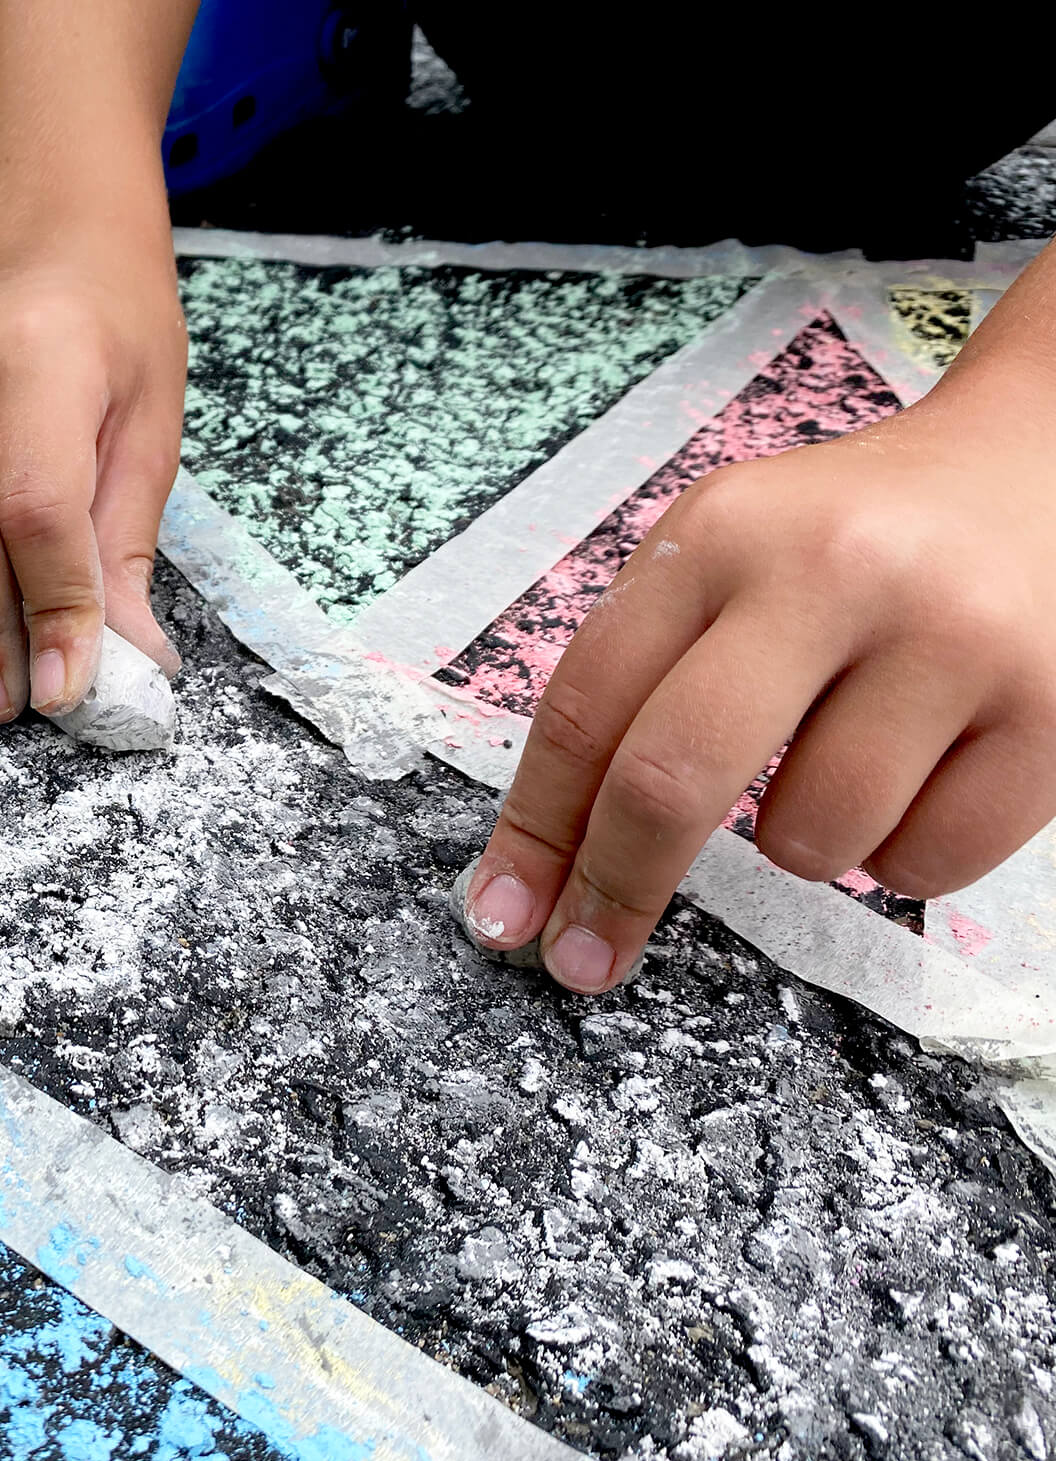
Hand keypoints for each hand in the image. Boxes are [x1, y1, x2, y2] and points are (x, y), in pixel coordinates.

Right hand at [0, 243, 187, 720]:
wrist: (57, 272)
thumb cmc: (117, 350)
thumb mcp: (154, 437)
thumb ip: (125, 549)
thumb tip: (122, 660)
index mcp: (46, 352)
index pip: (37, 503)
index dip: (54, 606)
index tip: (71, 685)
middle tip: (19, 699)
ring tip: (12, 666)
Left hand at [462, 384, 1055, 993]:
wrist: (1046, 462)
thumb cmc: (859, 536)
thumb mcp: (734, 553)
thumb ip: (646, 668)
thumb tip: (559, 847)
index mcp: (725, 533)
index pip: (588, 703)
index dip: (532, 829)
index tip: (499, 917)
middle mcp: (832, 572)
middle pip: (671, 778)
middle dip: (615, 887)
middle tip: (586, 959)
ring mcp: (952, 638)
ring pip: (810, 844)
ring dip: (801, 848)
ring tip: (842, 760)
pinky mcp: (1055, 706)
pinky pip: (926, 865)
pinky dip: (902, 854)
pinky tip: (925, 772)